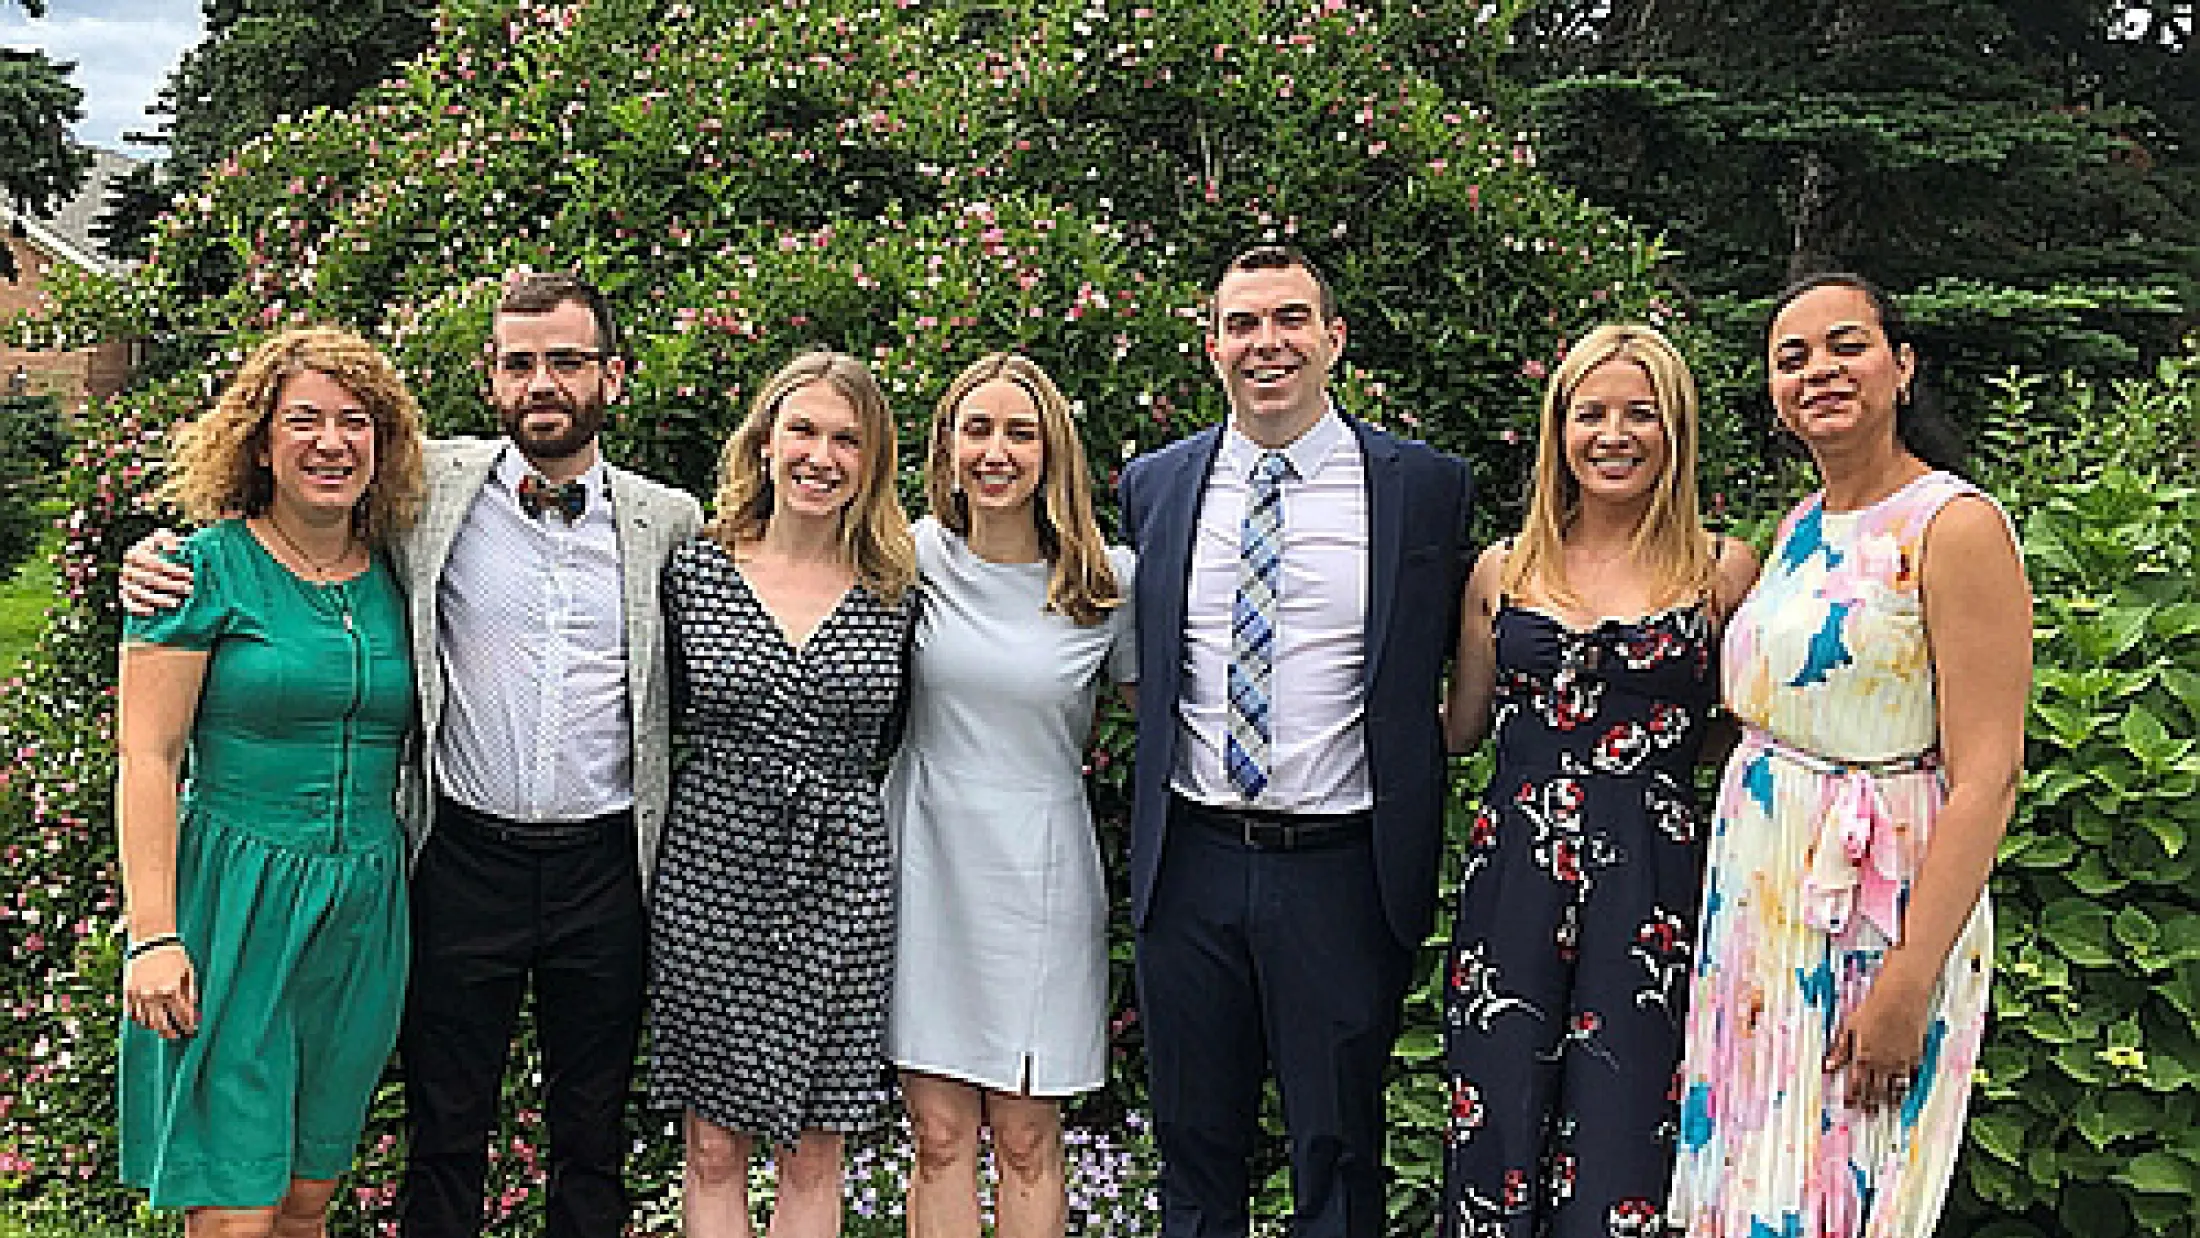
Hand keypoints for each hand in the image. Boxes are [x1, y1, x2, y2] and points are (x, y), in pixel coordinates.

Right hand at [120, 529, 191, 616]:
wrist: (138, 563)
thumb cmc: (154, 550)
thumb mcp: (158, 539)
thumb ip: (165, 538)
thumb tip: (174, 546)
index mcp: (135, 555)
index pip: (156, 564)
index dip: (174, 570)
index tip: (190, 574)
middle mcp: (127, 570)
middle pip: (152, 580)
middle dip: (173, 585)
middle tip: (190, 589)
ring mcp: (125, 583)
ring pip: (142, 594)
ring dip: (160, 600)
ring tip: (178, 602)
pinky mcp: (124, 595)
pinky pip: (130, 604)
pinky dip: (141, 609)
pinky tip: (154, 612)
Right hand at [122, 943, 198, 1039]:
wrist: (150, 943)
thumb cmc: (174, 957)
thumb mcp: (189, 973)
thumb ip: (191, 994)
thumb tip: (194, 1012)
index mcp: (172, 990)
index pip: (182, 1016)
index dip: (188, 1026)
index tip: (192, 1031)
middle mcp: (154, 996)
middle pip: (163, 1025)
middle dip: (172, 1033)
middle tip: (177, 1036)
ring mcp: (139, 995)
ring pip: (147, 1022)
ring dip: (157, 1028)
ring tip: (164, 1029)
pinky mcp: (127, 993)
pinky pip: (133, 1014)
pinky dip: (141, 1020)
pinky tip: (148, 1021)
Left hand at [1824, 968, 1929, 1111]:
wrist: (1900, 999)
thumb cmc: (1871, 1010)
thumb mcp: (1849, 1027)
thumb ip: (1839, 1049)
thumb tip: (1827, 1065)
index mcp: (1862, 1056)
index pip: (1855, 1084)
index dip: (1852, 1097)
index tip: (1849, 1105)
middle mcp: (1881, 1063)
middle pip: (1874, 1090)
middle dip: (1869, 1103)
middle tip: (1867, 1112)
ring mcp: (1899, 1062)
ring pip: (1893, 1089)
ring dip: (1887, 1100)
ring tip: (1884, 1109)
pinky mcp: (1914, 1058)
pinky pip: (1910, 1079)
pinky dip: (1906, 1089)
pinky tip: (1902, 1095)